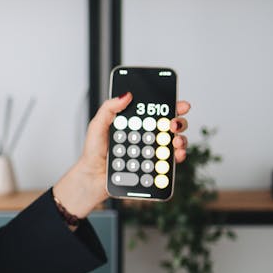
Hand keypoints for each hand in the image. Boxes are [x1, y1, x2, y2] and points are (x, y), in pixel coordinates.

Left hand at [54, 93, 191, 217]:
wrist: (92, 177)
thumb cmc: (94, 152)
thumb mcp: (97, 125)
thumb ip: (109, 108)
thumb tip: (125, 95)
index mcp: (133, 124)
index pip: (154, 112)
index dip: (169, 106)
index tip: (180, 105)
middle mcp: (144, 137)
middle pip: (168, 126)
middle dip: (178, 122)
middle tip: (174, 124)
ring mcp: (149, 152)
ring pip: (172, 143)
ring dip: (180, 140)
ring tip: (175, 141)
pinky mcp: (152, 167)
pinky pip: (168, 162)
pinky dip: (176, 157)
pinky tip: (174, 155)